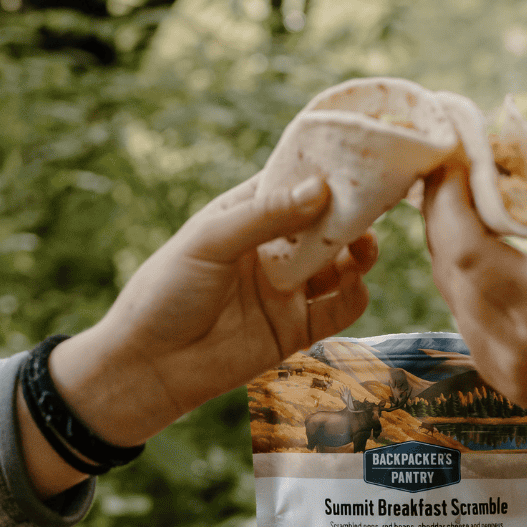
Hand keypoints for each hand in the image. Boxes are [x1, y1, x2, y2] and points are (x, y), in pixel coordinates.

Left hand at [20, 173, 376, 496]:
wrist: (150, 367)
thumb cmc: (165, 292)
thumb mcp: (210, 241)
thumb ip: (266, 216)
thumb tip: (320, 189)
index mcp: (247, 216)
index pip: (294, 183)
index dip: (326, 171)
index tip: (359, 160)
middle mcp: (273, 250)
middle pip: (326, 223)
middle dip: (352, 212)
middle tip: (376, 203)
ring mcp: (287, 289)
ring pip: (341, 264)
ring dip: (359, 252)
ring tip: (363, 246)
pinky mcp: (297, 329)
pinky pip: (340, 309)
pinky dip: (355, 294)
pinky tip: (353, 282)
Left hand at [422, 164, 526, 440]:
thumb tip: (499, 183)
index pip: (465, 248)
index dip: (448, 202)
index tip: (452, 163)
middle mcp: (513, 347)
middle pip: (449, 272)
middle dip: (442, 219)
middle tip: (448, 176)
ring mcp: (506, 372)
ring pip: (454, 300)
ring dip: (450, 253)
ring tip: (460, 210)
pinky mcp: (508, 384)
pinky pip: (470, 327)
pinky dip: (468, 289)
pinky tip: (480, 260)